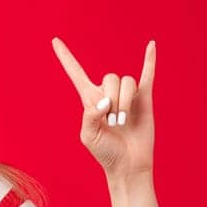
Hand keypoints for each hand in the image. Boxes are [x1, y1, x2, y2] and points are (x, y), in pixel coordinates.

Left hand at [51, 37, 154, 176]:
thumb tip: (106, 102)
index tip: (54, 41)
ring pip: (127, 82)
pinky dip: (150, 60)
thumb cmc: (106, 153)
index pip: (76, 73)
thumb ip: (90, 115)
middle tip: (113, 123)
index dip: (66, 57)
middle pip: (110, 78)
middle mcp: (108, 94)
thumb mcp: (88, 136)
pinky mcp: (144, 99)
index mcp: (90, 100)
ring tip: (123, 122)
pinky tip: (151, 45)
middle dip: (113, 99)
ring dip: (124, 103)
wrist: (129, 165)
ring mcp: (127, 95)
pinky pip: (147, 74)